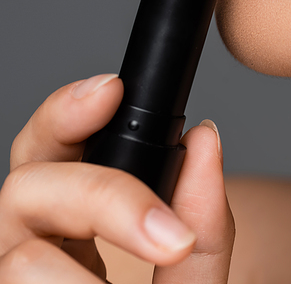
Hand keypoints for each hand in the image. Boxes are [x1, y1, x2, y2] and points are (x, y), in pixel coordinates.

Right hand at [0, 75, 234, 281]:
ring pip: (20, 256)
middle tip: (170, 238)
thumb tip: (204, 140)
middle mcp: (37, 247)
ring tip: (159, 270)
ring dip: (89, 274)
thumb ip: (205, 225)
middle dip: (98, 194)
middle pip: (23, 186)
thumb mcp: (193, 275)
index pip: (52, 147)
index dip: (68, 109)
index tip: (111, 89)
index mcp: (71, 223)